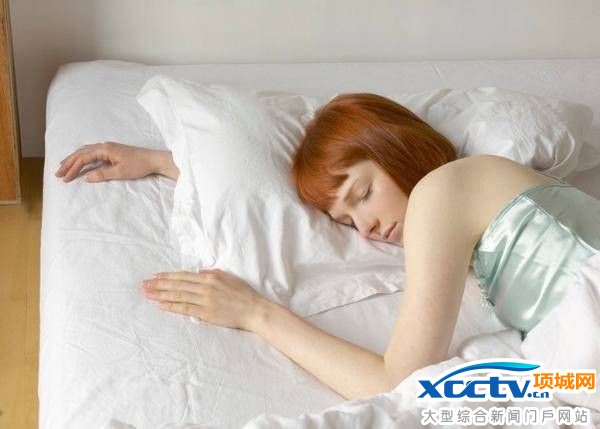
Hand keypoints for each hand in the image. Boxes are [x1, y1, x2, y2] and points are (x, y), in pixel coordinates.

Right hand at [55, 141, 174, 181]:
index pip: (83, 158)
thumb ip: (102, 174)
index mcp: (105, 149)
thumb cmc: (138, 166)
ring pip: (85, 151)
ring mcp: (108, 147)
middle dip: (69, 163)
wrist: (153, 160)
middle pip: (81, 152)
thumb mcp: (120, 172)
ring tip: (63, 166)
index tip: (64, 178)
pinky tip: (79, 161)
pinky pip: (92, 152)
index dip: (72, 168)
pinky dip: (82, 157)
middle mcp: (104, 146)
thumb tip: (86, 177)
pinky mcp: (111, 151)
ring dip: (74, 159)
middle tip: (58, 173)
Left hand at [141, 268, 266, 330]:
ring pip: (178, 296)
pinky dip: (172, 306)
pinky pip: (185, 309)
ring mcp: (205, 300)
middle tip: (144, 285)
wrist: (254, 310)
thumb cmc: (244, 294)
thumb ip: (213, 273)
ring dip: (161, 295)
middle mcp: (205, 287)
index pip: (184, 276)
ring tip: (148, 294)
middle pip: (177, 285)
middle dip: (159, 285)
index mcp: (210, 277)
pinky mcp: (206, 313)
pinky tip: (161, 305)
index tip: (155, 276)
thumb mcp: (229, 278)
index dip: (168, 276)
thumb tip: (200, 271)